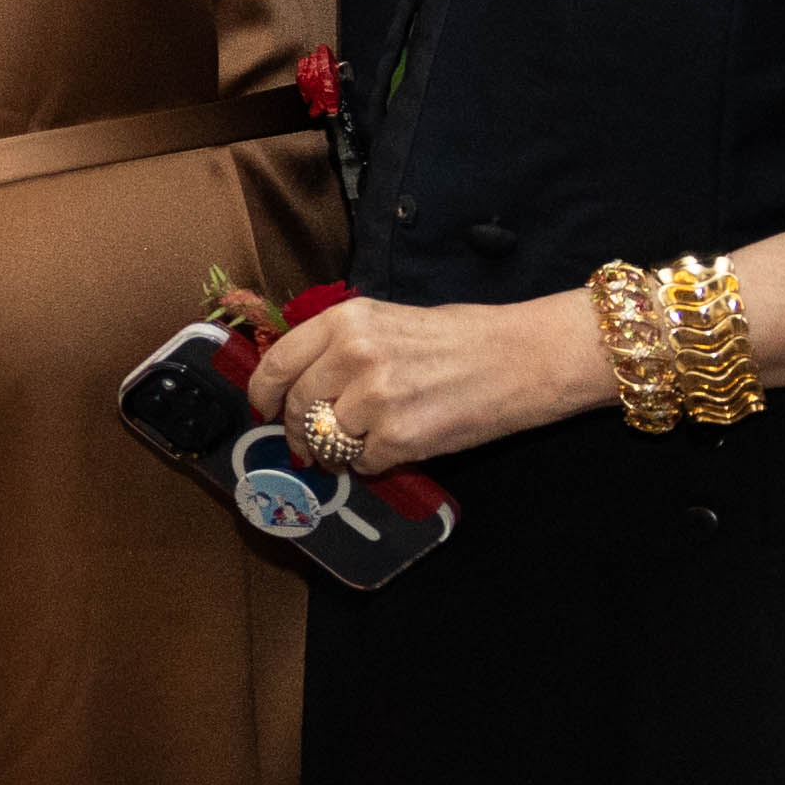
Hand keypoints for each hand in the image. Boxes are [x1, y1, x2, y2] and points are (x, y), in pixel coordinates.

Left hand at [239, 287, 600, 472]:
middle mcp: (352, 355)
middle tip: (313, 443)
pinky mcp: (398, 437)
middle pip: (297, 409)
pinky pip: (363, 463)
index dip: (264, 394)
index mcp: (345, 321)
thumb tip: (297, 382)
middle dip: (300, 432)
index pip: (277, 363)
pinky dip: (376, 462)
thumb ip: (338, 346)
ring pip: (328, 441)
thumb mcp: (387, 321)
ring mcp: (373, 399)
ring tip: (373, 437)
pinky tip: (403, 442)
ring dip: (342, 449)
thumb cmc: (459, 338)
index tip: (264, 410)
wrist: (521, 359)